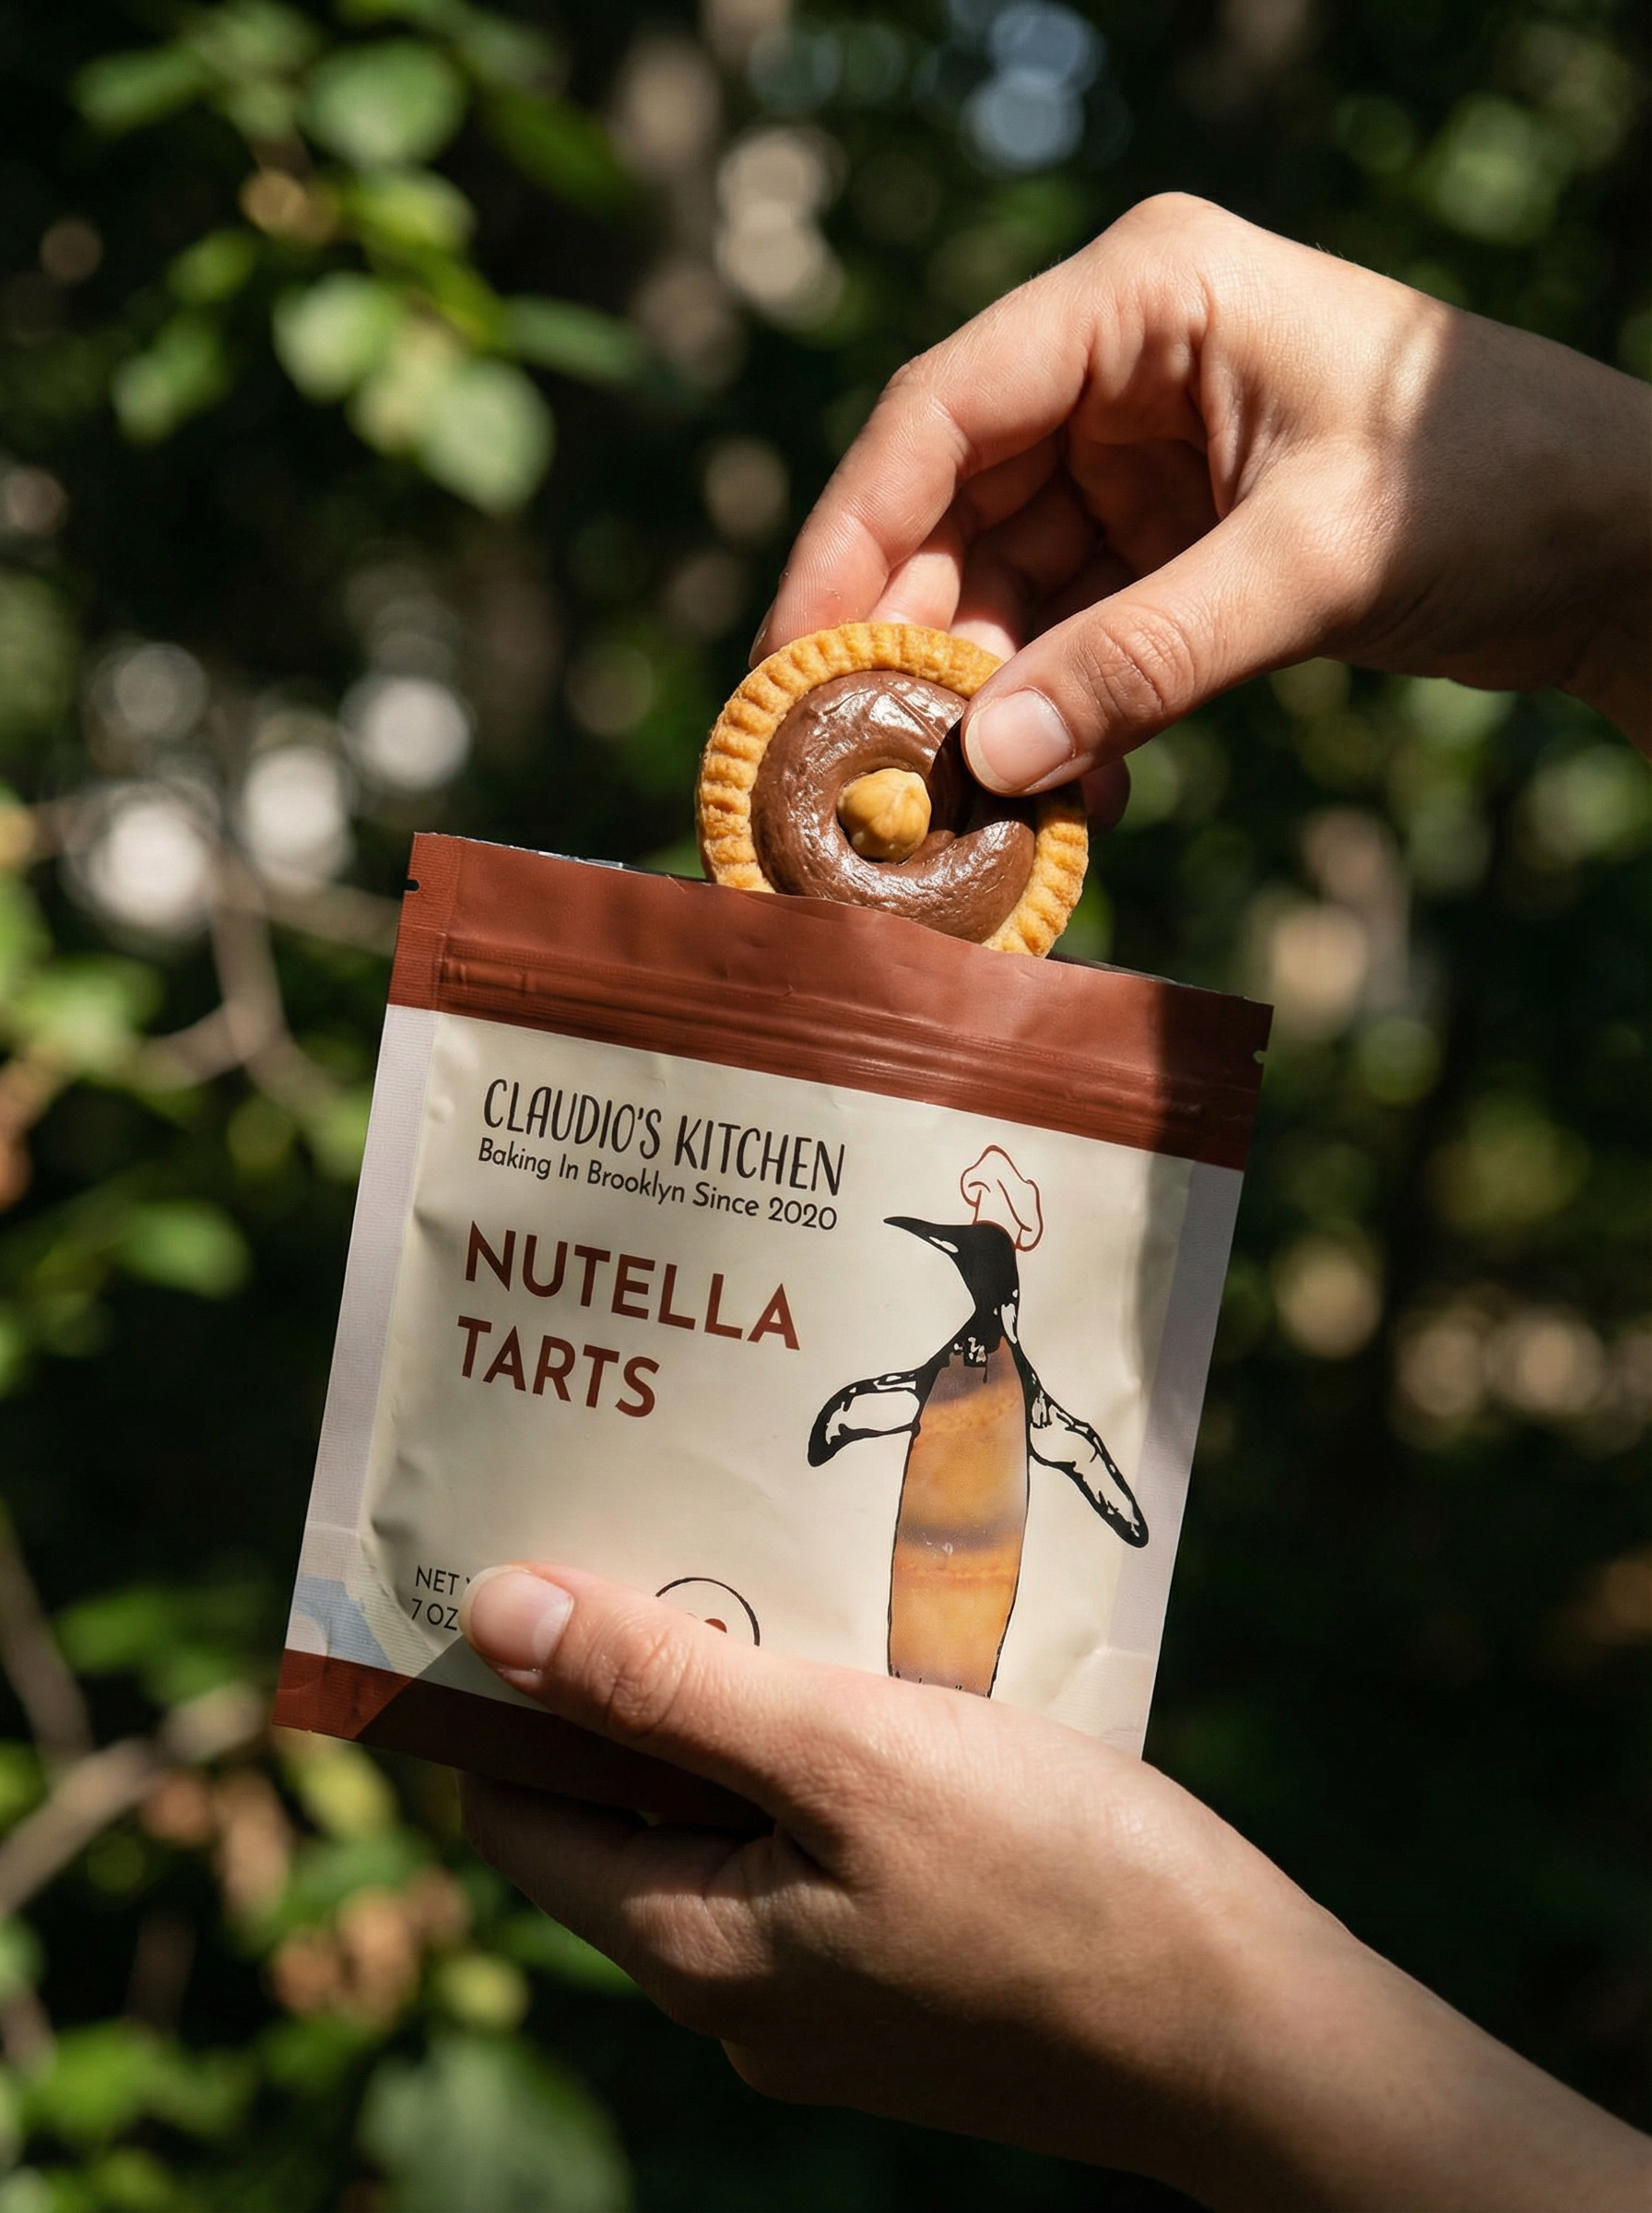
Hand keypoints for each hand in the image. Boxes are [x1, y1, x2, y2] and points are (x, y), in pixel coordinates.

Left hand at [459, 1564, 1649, 2212]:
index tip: (533, 1558)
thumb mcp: (845, 1753)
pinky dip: (826, 1751)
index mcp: (693, 1946)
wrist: (1255, 2033)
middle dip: (638, 1672)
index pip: (520, 1812)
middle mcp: (740, 1987)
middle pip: (629, 1808)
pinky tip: (888, 1667)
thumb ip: (667, 1685)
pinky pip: (823, 1841)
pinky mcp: (914, 1966)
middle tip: (670, 1527)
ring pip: (735, 1817)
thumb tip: (497, 1614)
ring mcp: (831, 1988)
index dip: (507, 1690)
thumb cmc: (1058, 1882)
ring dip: (743, 1702)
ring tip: (783, 1574)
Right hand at [756, 194, 1650, 795]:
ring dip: (987, 695)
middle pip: (954, 503)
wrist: (1621, 538)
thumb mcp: (1312, 568)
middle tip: (864, 765)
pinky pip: (1073, 627)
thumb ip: (1143, 661)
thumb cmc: (1496, 487)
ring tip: (969, 805)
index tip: (792, 663)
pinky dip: (1060, 709)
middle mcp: (1123, 360)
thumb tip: (983, 760)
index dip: (850, 541)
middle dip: (912, 639)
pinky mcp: (1172, 534)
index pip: (942, 410)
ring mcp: (1144, 450)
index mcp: (1145, 292)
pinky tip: (1071, 793)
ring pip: (1005, 579)